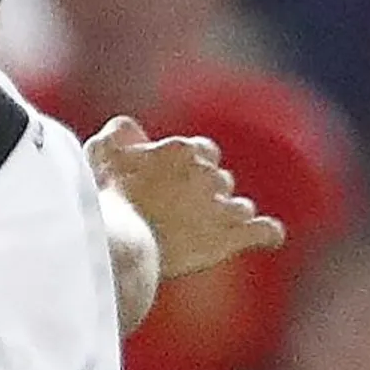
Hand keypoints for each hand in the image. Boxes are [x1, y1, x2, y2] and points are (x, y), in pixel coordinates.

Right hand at [88, 119, 284, 285]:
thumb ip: (119, 133)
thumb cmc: (105, 199)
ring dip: (226, 214)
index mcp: (181, 150)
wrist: (120, 242)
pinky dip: (268, 233)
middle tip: (179, 213)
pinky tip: (269, 237)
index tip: (168, 184)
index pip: (197, 151)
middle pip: (218, 178)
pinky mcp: (229, 238)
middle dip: (203, 192)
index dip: (186, 167)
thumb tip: (130, 128)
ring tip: (205, 231)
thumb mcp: (100, 153)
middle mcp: (207, 174)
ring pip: (238, 205)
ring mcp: (221, 207)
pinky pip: (263, 231)